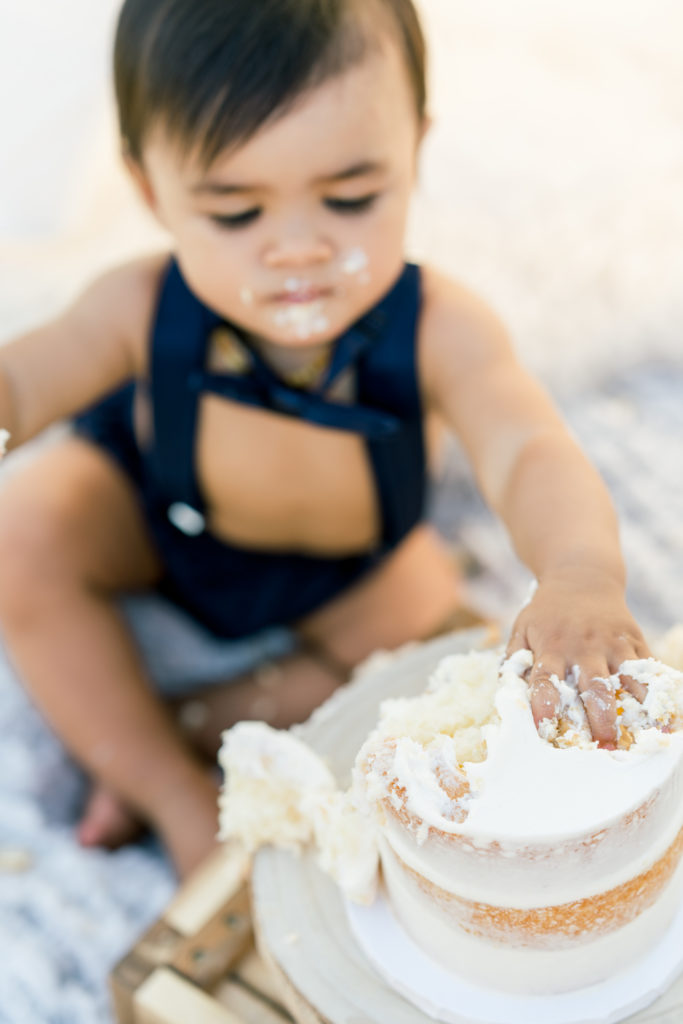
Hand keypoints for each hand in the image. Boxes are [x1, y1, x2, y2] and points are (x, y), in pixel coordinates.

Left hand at [506, 572, 649, 746]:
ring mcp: (612, 643)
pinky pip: (647, 670)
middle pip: (593, 686)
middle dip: (599, 719)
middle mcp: (583, 646)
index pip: (546, 680)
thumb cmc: (547, 611)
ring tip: (635, 740)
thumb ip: (514, 660)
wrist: (582, 576)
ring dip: (632, 711)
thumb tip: (506, 694)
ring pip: (626, 680)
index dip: (544, 705)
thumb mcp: (523, 627)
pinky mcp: (633, 640)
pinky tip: (662, 718)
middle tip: (602, 749)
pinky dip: (655, 694)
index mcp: (552, 646)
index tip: (545, 730)